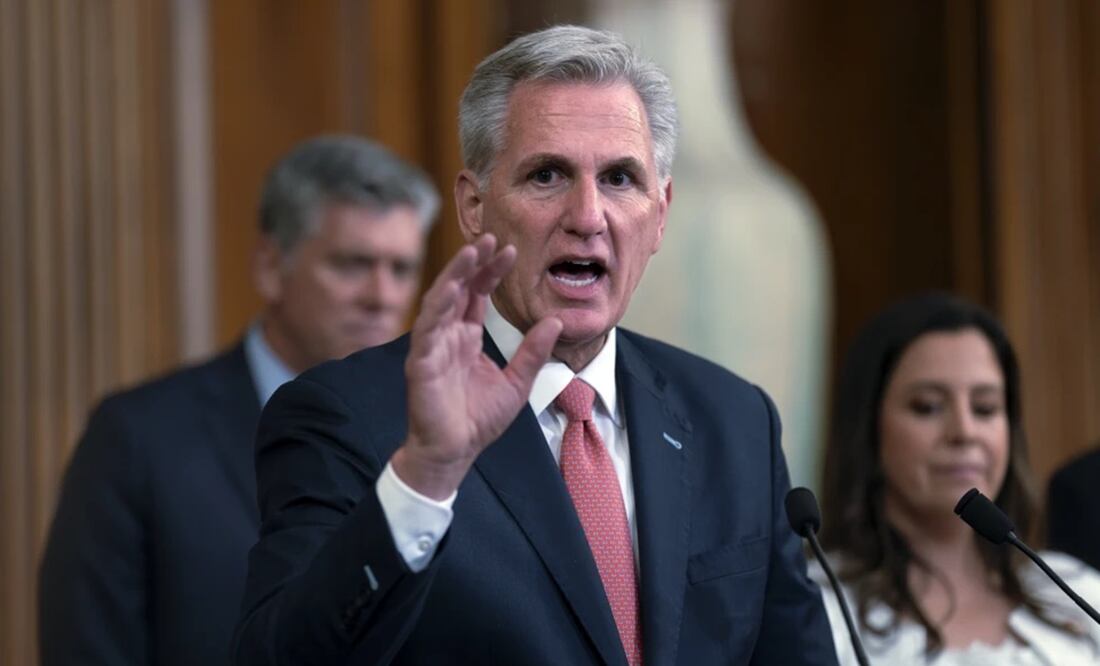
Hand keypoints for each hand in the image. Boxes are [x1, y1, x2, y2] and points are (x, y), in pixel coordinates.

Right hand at [390, 234, 561, 499]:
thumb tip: (556, 322)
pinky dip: (437, 307)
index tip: (510, 251)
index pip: (477, 295)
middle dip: (472, 263)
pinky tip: (450, 288)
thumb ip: (533, 352)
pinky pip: (427, 329)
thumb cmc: (478, 420)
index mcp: (466, 338)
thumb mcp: (517, 382)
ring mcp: (432, 347)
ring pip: (440, 301)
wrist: (455, 452)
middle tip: (490, 238)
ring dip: (454, 275)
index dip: (490, 271)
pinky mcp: (421, 363)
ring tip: (471, 252)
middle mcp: (447, 336)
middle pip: (458, 289)